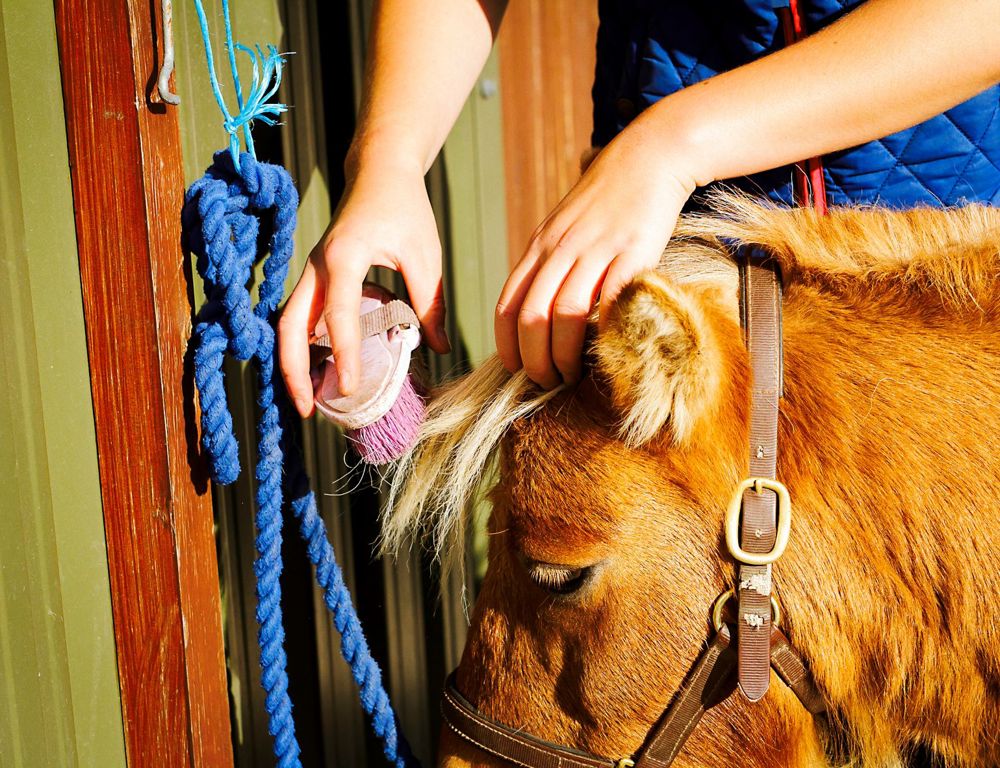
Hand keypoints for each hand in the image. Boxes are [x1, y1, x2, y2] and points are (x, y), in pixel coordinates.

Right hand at [279, 155, 449, 416]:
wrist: (380, 171)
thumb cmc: (405, 209)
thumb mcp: (425, 256)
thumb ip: (430, 305)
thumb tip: (439, 350)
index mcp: (344, 257)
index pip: (339, 316)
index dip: (344, 355)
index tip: (349, 389)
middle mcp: (317, 266)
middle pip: (289, 326)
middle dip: (293, 370)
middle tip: (309, 409)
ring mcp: (311, 272)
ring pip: (288, 324)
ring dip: (293, 362)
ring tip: (310, 400)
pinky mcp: (315, 277)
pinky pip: (300, 317)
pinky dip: (303, 347)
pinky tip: (319, 373)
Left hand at [494, 118, 696, 388]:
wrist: (648, 159)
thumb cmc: (606, 201)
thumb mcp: (563, 229)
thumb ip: (548, 266)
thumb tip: (537, 315)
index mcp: (539, 248)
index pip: (507, 304)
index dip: (506, 344)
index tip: (514, 370)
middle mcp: (559, 250)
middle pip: (531, 316)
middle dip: (533, 359)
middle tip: (544, 384)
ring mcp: (594, 251)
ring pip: (565, 313)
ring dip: (563, 354)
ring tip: (569, 377)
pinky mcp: (632, 253)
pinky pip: (609, 300)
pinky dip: (603, 330)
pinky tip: (605, 351)